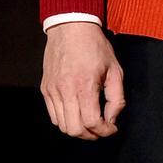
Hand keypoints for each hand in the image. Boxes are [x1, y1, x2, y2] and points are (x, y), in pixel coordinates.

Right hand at [41, 22, 124, 139]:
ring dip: (77, 130)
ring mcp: (52, 91)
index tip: (111, 129)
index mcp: (85, 85)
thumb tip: (112, 118)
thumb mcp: (115, 68)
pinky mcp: (45, 89)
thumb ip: (117, 96)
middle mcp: (65, 91)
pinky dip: (65, 121)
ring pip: (62, 126)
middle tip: (101, 129)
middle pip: (74, 130)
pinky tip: (77, 113)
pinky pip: (53, 116)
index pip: (91, 122)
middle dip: (91, 135)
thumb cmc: (95, 46)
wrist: (71, 27)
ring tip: (90, 123)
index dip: (104, 131)